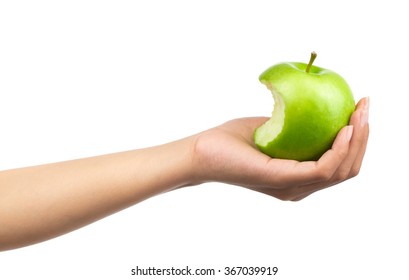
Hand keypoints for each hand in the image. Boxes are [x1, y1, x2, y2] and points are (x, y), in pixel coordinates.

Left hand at [191, 97, 368, 200]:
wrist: (200, 152)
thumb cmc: (230, 141)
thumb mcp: (271, 129)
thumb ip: (294, 127)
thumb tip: (315, 108)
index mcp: (297, 178)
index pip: (339, 165)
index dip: (356, 140)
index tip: (360, 110)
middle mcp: (299, 188)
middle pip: (346, 169)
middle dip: (363, 137)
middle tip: (366, 107)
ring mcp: (292, 187)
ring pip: (341, 171)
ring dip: (357, 140)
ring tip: (359, 114)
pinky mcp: (282, 180)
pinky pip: (322, 168)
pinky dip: (339, 149)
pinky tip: (343, 128)